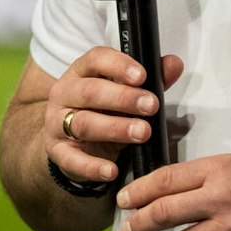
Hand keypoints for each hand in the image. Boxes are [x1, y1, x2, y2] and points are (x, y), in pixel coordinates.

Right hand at [46, 47, 181, 186]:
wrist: (73, 142)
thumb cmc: (103, 110)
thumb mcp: (126, 93)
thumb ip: (151, 80)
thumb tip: (174, 64)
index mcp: (81, 72)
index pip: (96, 60)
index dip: (118, 66)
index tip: (142, 76)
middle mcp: (65, 93)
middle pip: (90, 91)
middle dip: (123, 98)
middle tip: (151, 105)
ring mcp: (57, 122)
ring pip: (82, 123)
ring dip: (114, 128)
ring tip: (142, 133)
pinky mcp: (57, 151)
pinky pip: (72, 159)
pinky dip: (92, 166)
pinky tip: (112, 171)